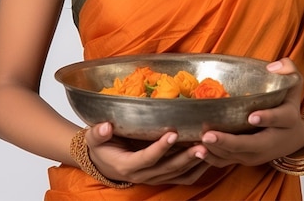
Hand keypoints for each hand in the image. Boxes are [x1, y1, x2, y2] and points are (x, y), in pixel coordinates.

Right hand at [84, 122, 211, 185]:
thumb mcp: (94, 139)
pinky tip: (209, 157)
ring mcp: (154, 177)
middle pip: (168, 168)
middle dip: (186, 157)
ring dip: (194, 163)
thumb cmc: (101, 147)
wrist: (103, 163)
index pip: (147, 158)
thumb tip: (105, 126)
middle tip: (202, 145)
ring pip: (178, 174)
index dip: (160, 147)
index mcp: (127, 165)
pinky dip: (197, 169)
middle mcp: (143, 175)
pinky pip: (183, 178)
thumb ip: (98, 133)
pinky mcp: (162, 176)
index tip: (173, 133)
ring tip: (209, 149)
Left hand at [198, 58, 303, 167]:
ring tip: (198, 143)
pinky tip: (197, 151)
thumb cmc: (288, 102)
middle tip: (208, 135)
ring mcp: (259, 153)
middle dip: (228, 142)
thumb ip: (288, 68)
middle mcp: (272, 141)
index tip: (251, 116)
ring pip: (237, 156)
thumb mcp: (294, 82)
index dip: (267, 118)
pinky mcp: (246, 159)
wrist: (294, 136)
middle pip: (252, 146)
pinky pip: (229, 162)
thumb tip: (271, 66)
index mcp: (287, 119)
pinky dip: (213, 159)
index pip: (280, 119)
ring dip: (217, 151)